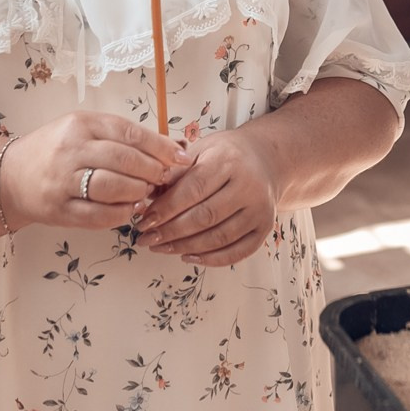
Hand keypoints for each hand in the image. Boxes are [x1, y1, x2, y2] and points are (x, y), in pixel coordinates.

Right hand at [1, 111, 188, 232]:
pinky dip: (120, 214)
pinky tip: (129, 211)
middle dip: (153, 171)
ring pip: (113, 187)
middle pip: (124, 160)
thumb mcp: (83, 130)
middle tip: (165, 179)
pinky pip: (98, 215)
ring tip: (146, 194)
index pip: (129, 133)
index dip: (161, 146)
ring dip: (138, 193)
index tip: (182, 157)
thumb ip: (121, 137)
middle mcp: (70, 150)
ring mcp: (62, 181)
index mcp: (80, 124)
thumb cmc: (56, 150)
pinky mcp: (58, 209)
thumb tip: (171, 147)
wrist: (11, 176)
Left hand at [136, 133, 277, 266]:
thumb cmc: (226, 155)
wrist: (265, 159)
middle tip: (147, 239)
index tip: (144, 220)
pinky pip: (237, 252)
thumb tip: (148, 197)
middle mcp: (249, 186)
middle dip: (171, 232)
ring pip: (219, 237)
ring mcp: (260, 209)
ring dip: (185, 247)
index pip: (193, 189)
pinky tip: (188, 256)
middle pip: (205, 216)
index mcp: (229, 161)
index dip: (166, 208)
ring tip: (161, 247)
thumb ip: (176, 172)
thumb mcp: (200, 151)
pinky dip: (211, 259)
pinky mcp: (265, 228)